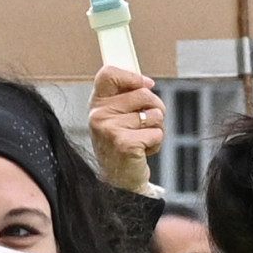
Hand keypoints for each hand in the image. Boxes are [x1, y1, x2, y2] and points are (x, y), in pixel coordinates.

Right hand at [89, 64, 163, 192]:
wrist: (117, 179)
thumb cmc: (121, 144)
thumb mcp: (117, 116)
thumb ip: (127, 97)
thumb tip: (147, 84)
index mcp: (96, 103)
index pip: (108, 73)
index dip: (132, 76)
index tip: (147, 85)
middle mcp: (98, 114)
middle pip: (143, 94)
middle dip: (156, 107)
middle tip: (148, 123)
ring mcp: (109, 129)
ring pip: (154, 114)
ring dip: (156, 127)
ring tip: (142, 139)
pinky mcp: (124, 144)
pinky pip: (157, 133)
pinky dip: (156, 143)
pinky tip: (142, 151)